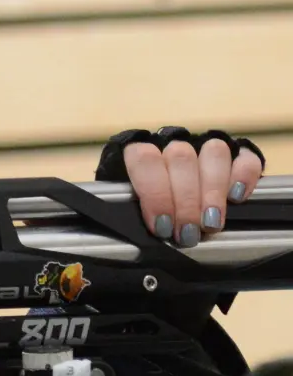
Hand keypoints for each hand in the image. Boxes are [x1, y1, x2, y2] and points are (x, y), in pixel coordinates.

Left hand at [122, 130, 263, 246]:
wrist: (168, 203)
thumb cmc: (145, 208)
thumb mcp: (131, 207)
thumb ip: (134, 209)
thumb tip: (145, 231)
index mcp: (140, 151)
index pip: (144, 158)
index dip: (155, 193)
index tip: (161, 225)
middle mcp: (173, 143)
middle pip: (181, 158)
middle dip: (185, 201)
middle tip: (187, 233)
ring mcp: (205, 147)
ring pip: (213, 153)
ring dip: (213, 191)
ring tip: (211, 223)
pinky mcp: (237, 154)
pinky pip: (245, 157)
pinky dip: (244, 176)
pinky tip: (236, 198)